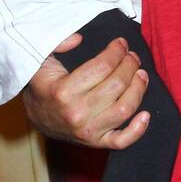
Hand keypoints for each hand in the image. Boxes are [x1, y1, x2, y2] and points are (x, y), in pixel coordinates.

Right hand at [22, 34, 150, 148]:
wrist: (35, 117)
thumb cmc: (43, 85)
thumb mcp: (41, 59)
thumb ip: (56, 43)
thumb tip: (78, 38)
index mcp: (64, 91)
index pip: (102, 66)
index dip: (116, 51)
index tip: (121, 43)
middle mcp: (77, 113)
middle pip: (117, 84)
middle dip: (130, 64)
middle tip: (132, 56)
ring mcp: (87, 131)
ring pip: (124, 109)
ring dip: (138, 88)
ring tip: (141, 74)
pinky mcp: (95, 143)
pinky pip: (122, 141)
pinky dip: (138, 130)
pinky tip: (146, 114)